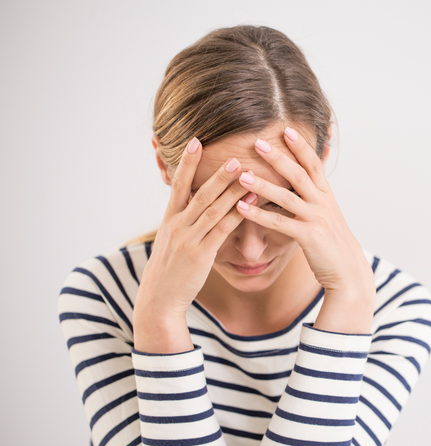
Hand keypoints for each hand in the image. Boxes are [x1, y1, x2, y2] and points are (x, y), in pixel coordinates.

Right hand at [134, 137, 252, 323]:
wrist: (159, 299)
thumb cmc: (169, 269)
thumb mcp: (170, 240)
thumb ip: (182, 220)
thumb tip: (193, 203)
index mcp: (170, 219)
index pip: (178, 184)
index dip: (186, 162)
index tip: (195, 141)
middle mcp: (177, 225)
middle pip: (199, 193)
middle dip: (217, 173)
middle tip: (233, 154)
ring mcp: (189, 239)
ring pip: (212, 209)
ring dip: (231, 189)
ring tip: (247, 172)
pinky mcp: (201, 255)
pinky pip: (221, 230)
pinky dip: (236, 214)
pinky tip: (251, 202)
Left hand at [236, 127, 375, 323]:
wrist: (348, 271)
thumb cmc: (332, 244)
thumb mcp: (328, 215)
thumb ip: (316, 197)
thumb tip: (308, 181)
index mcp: (326, 195)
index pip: (314, 164)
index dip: (301, 146)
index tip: (286, 129)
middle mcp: (323, 203)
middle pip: (299, 174)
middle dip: (278, 157)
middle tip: (257, 142)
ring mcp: (316, 219)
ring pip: (287, 197)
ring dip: (263, 184)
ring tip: (242, 174)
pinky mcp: (309, 237)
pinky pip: (280, 223)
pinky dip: (259, 215)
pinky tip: (241, 208)